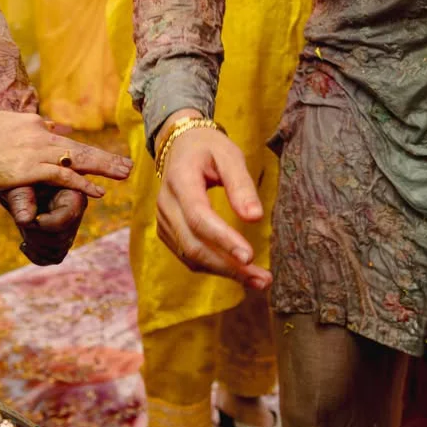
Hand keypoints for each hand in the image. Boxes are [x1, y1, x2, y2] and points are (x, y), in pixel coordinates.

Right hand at [0, 111, 131, 196]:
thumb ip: (14, 127)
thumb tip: (30, 128)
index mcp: (28, 122)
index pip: (57, 136)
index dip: (76, 149)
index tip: (93, 157)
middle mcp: (38, 134)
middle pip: (78, 146)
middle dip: (104, 157)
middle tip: (126, 164)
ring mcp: (36, 151)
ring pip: (78, 159)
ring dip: (104, 168)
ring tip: (124, 173)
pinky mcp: (31, 169)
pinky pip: (64, 177)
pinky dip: (83, 184)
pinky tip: (99, 191)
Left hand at [3, 185, 89, 266]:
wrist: (20, 185)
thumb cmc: (21, 179)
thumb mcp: (19, 184)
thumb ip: (21, 199)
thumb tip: (24, 221)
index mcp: (73, 194)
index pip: (66, 220)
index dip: (44, 224)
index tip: (27, 219)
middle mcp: (77, 213)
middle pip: (61, 239)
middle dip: (35, 235)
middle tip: (21, 221)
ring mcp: (70, 228)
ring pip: (57, 251)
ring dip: (35, 245)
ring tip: (24, 229)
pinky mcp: (60, 240)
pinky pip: (54, 258)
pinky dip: (37, 256)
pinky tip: (24, 244)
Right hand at [155, 117, 269, 289]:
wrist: (181, 145)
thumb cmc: (209, 148)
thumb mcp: (230, 155)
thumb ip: (241, 185)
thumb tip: (255, 217)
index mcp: (180, 180)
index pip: (199, 217)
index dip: (223, 239)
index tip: (250, 256)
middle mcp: (166, 203)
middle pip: (193, 244)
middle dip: (228, 266)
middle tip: (263, 279)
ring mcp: (163, 220)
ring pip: (190, 256)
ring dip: (224, 272)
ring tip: (258, 280)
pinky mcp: (167, 231)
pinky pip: (188, 255)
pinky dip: (213, 266)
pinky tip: (238, 270)